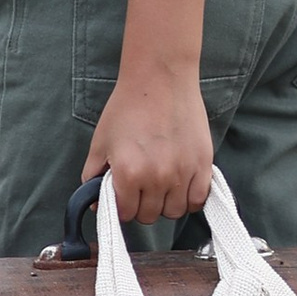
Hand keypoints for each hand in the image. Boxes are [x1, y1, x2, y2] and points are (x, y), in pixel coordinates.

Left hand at [86, 68, 213, 225]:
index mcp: (128, 173)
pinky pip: (198, 199)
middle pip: (150, 216)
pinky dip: (190, 198)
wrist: (160, 79)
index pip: (125, 214)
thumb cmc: (128, 107)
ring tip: (162, 186)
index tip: (125, 195)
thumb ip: (93, 176)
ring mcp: (182, 172)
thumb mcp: (101, 142)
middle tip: (142, 188)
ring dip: (166, 203)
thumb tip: (95, 204)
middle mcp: (156, 177)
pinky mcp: (203, 164)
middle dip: (143, 206)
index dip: (123, 206)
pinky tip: (182, 186)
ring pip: (175, 211)